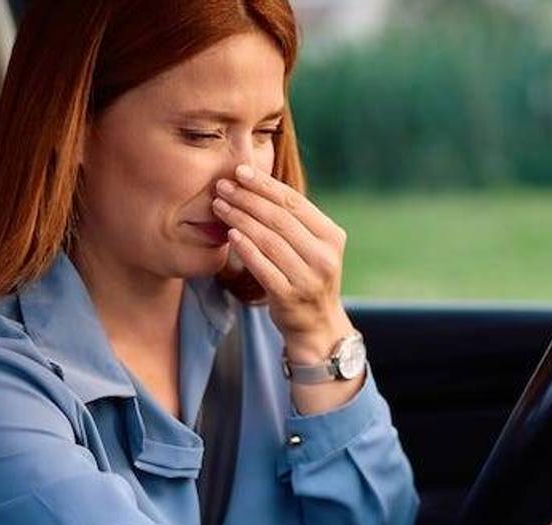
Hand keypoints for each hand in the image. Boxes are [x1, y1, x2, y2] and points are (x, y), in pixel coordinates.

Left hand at [212, 164, 353, 363]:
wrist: (318, 325)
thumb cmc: (307, 277)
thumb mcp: (313, 247)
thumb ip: (294, 221)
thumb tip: (255, 184)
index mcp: (332, 236)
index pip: (294, 202)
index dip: (265, 185)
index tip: (240, 171)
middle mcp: (324, 256)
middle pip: (280, 218)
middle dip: (247, 198)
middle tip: (222, 186)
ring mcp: (308, 278)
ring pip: (269, 240)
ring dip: (241, 219)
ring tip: (220, 206)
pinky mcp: (289, 296)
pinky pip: (263, 267)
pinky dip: (245, 248)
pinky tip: (230, 234)